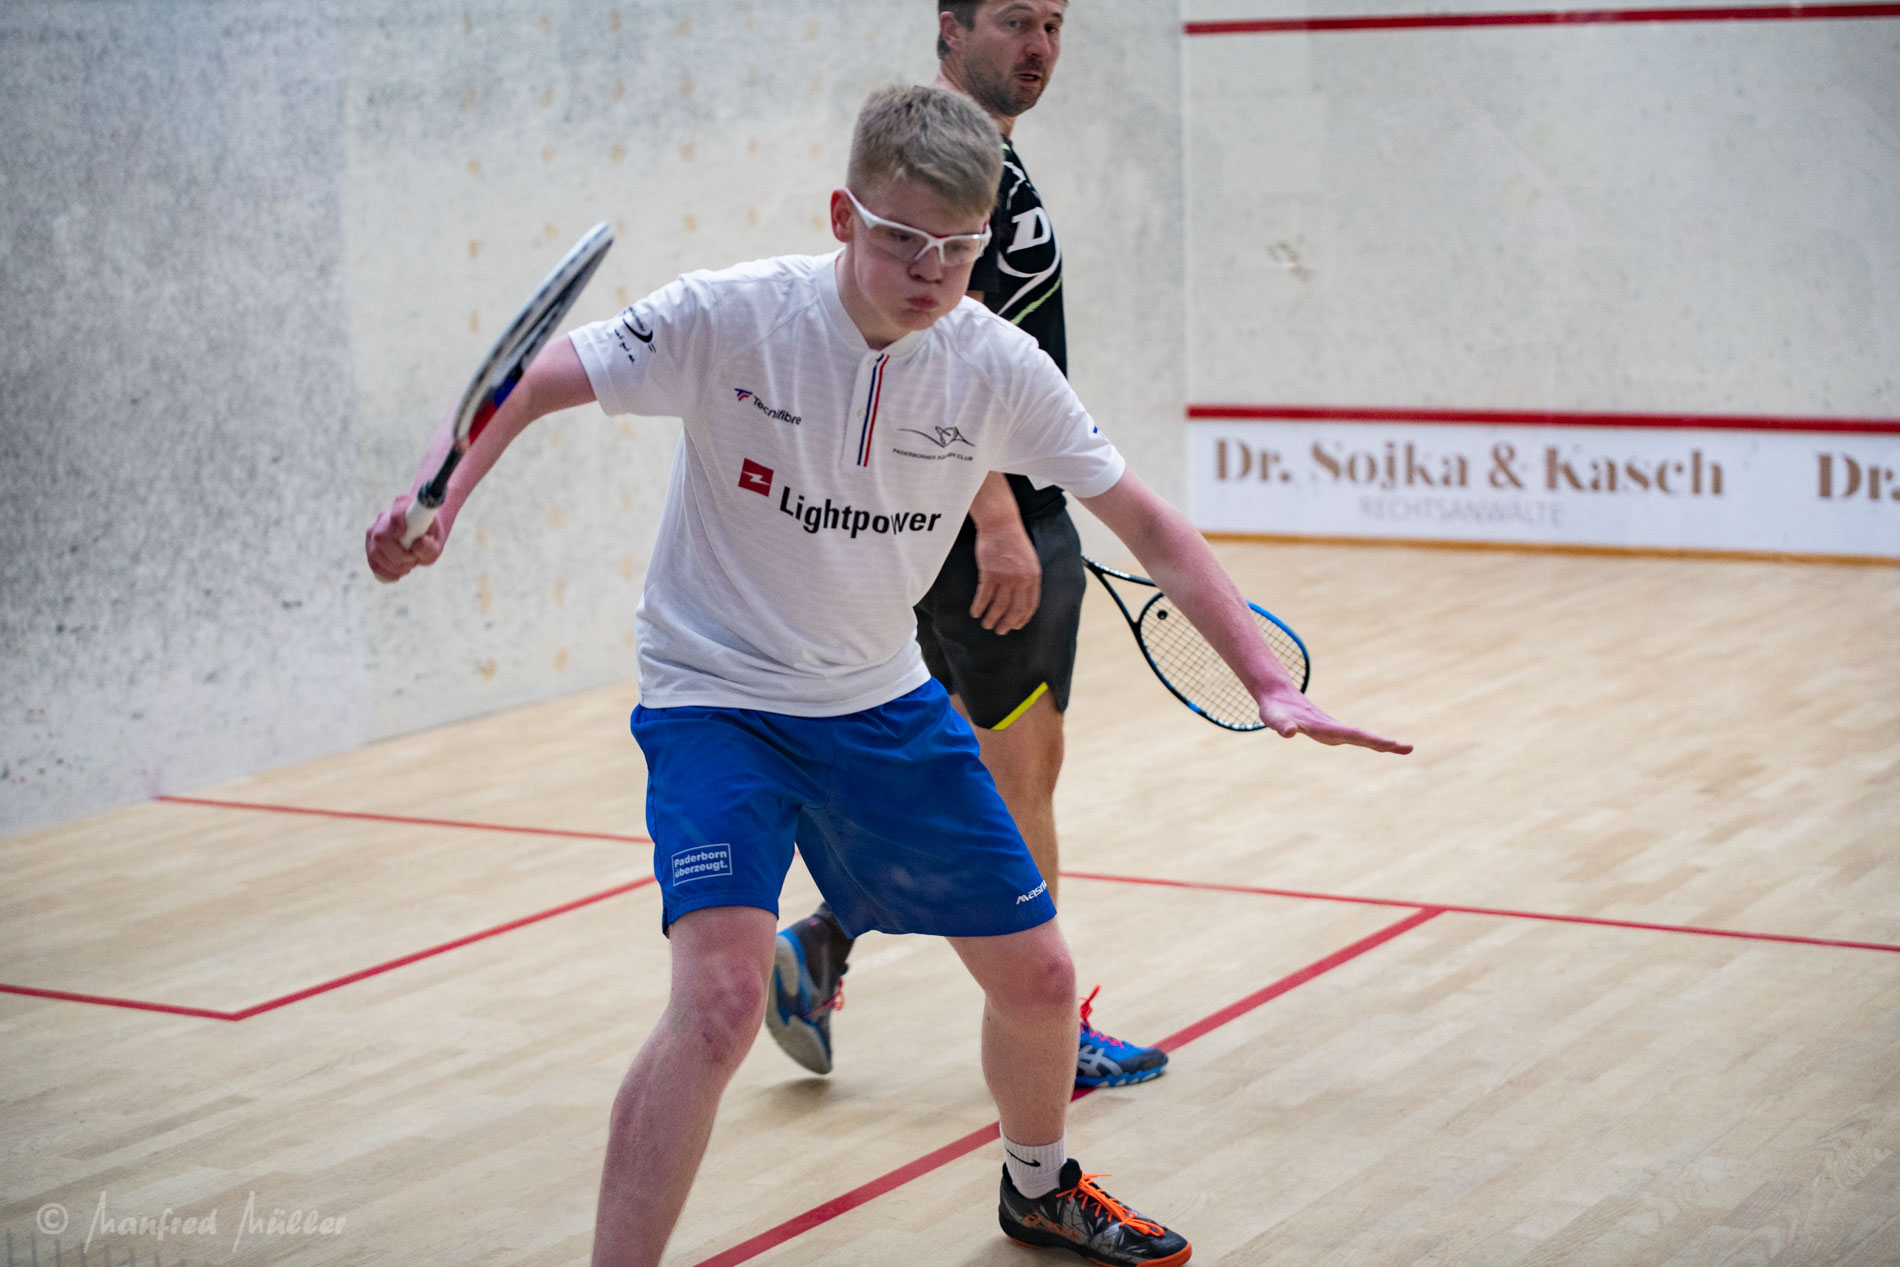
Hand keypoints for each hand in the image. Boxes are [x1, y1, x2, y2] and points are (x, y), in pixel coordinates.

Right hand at [365, 494, 445, 583]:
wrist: (422, 535)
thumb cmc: (429, 537)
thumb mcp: (436, 542)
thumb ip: (430, 545)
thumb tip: (417, 544)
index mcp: (404, 506)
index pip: (397, 508)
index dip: (397, 520)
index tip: (403, 533)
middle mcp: (384, 517)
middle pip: (381, 537)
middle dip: (399, 556)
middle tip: (414, 558)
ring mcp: (373, 531)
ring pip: (375, 553)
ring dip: (395, 566)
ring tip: (409, 565)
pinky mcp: (370, 546)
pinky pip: (373, 564)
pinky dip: (387, 573)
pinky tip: (399, 573)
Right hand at [969, 517, 1041, 633]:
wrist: (1000, 523)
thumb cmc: (1013, 540)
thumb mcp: (1029, 560)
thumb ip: (1028, 578)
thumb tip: (1022, 598)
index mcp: (1033, 577)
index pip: (1030, 605)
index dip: (1022, 619)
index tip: (1015, 626)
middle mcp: (1021, 580)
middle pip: (1015, 610)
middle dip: (1007, 624)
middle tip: (1000, 631)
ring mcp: (1006, 577)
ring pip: (999, 606)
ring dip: (992, 618)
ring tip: (986, 624)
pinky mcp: (990, 573)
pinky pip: (984, 597)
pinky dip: (979, 607)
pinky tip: (975, 612)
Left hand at [1259, 684, 1412, 754]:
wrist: (1277, 695)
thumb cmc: (1273, 710)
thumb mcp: (1274, 719)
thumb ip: (1282, 725)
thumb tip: (1290, 733)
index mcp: (1323, 726)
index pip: (1351, 734)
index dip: (1370, 740)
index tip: (1390, 744)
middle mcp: (1332, 727)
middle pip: (1361, 735)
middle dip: (1384, 743)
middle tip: (1409, 748)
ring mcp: (1333, 728)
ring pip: (1361, 735)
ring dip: (1382, 743)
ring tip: (1406, 748)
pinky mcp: (1330, 730)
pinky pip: (1354, 736)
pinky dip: (1371, 741)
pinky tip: (1383, 746)